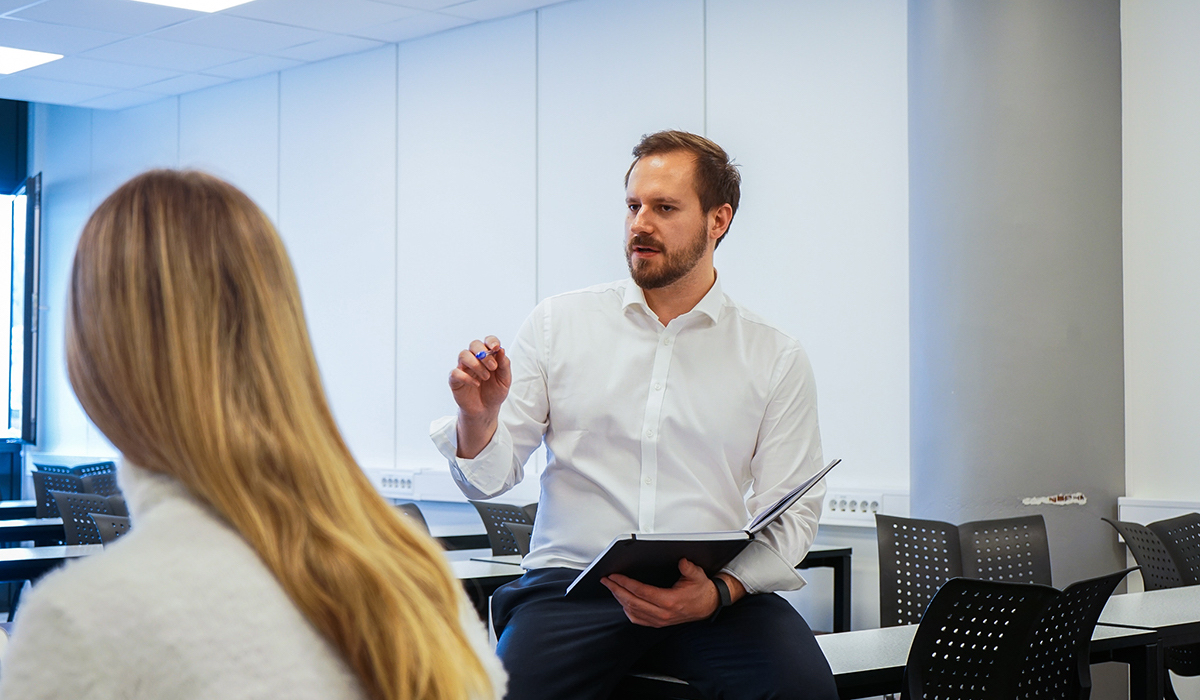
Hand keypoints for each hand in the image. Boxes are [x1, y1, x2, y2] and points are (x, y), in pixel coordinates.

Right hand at [450, 336, 510, 457]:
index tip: (496, 347)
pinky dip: (466, 377)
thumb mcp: (505, 380)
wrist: (486, 410)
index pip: (487, 341)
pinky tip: (476, 384)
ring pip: (463, 355)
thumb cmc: (495, 392)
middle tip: (493, 367)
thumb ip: (504, 365)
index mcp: (487, 356)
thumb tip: (501, 350)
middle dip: (484, 354)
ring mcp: (463, 368)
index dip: (491, 341)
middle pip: (474, 344)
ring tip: (486, 377)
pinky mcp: (455, 380)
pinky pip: (455, 372)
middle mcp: (474, 359)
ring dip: (476, 364)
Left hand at [601, 559, 740, 627]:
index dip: (625, 583)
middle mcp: (662, 613)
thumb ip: (688, 568)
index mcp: (669, 601)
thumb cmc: (701, 591)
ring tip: (612, 588)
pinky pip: (638, 619)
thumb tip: (681, 560)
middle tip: (606, 580)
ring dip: (619, 599)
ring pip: (633, 611)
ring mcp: (659, 620)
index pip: (641, 591)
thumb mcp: (697, 575)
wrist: (708, 606)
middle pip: (632, 602)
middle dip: (616, 590)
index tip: (615, 576)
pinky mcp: (658, 623)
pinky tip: (623, 602)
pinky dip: (627, 610)